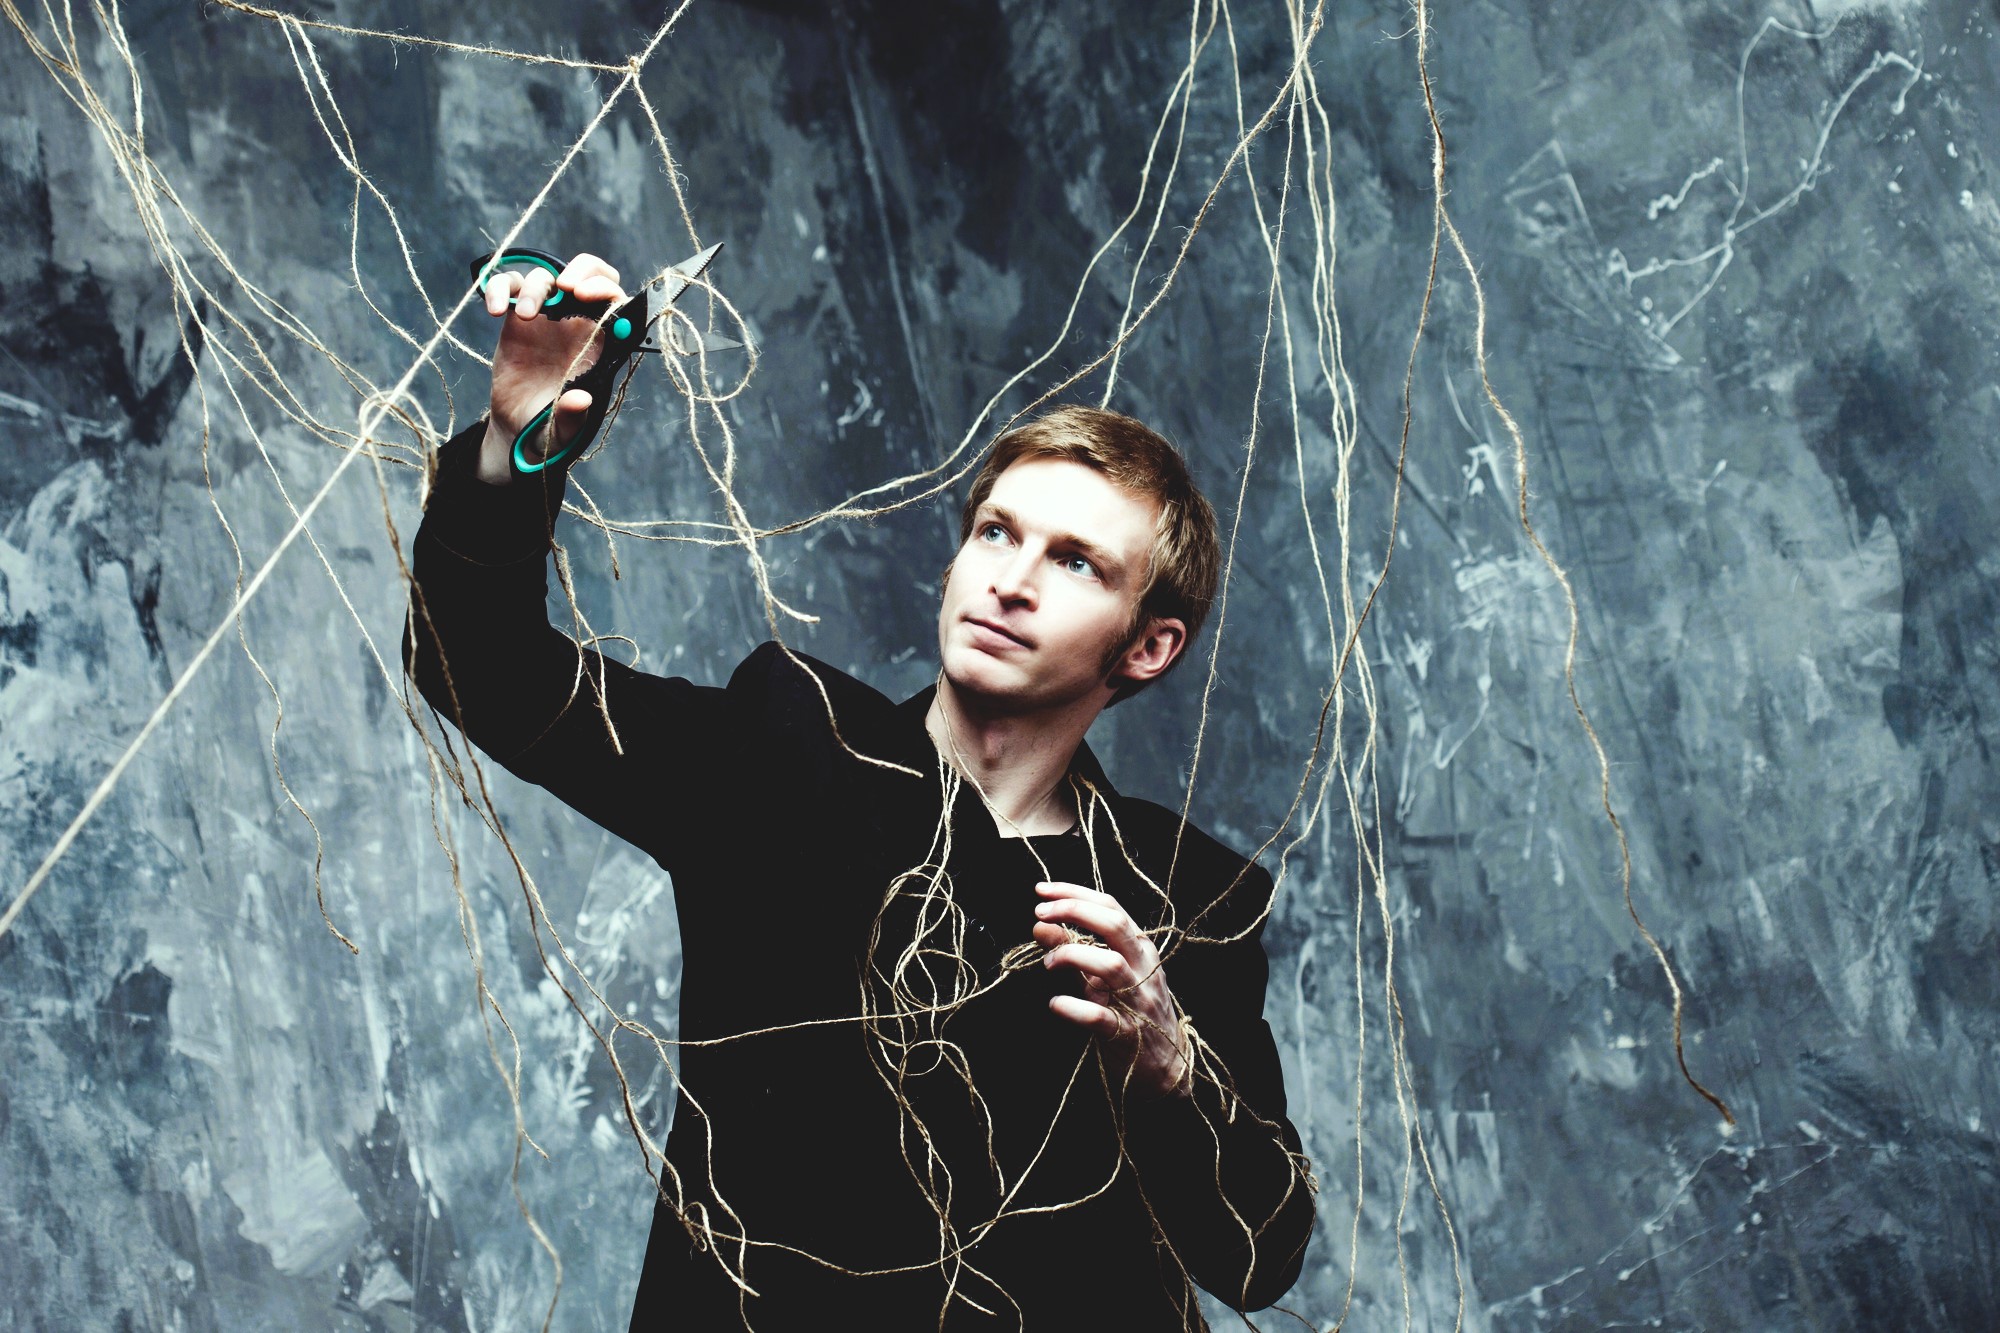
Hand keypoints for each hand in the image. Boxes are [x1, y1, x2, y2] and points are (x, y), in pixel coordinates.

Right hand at [476, 252, 625, 481]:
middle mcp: (577, 323)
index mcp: (600, 344)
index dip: (605, 290)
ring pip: (548, 278)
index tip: (584, 294)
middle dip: (583, 270)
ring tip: (525, 315)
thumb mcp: (564, 429)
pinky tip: (495, 310)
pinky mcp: (517, 318)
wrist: (519, 428)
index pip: (615, 302)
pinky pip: (511, 288)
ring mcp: (547, 317)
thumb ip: (572, 416)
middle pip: (591, 275)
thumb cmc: (552, 427)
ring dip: (537, 287)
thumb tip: (579, 400)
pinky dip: (501, 288)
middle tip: (564, 286)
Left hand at [1033, 880, 1190, 1099]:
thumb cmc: (1132, 1012)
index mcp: (1141, 949)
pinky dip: (1073, 1008)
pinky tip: (1055, 1004)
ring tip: (1048, 964)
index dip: (1074, 893)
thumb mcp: (1102, 976)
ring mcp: (1138, 1001)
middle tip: (1040, 914)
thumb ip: (1073, 949)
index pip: (1110, 907)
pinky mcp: (1127, 1034)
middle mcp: (1144, 969)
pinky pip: (1100, 1016)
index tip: (1042, 891)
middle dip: (1074, 911)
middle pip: (1114, 925)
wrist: (1166, 1066)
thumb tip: (1040, 924)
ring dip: (1072, 956)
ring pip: (1110, 965)